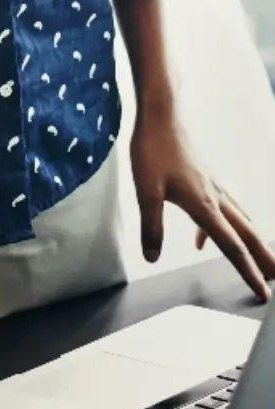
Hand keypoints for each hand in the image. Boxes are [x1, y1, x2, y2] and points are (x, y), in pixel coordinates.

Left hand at [129, 106, 274, 301]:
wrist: (161, 114)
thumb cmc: (152, 148)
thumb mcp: (145, 189)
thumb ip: (150, 226)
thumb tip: (151, 257)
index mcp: (205, 206)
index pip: (232, 247)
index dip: (248, 272)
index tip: (263, 294)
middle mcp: (216, 198)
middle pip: (248, 235)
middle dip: (264, 260)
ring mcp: (214, 186)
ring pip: (241, 220)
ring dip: (251, 242)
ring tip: (257, 261)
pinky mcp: (206, 177)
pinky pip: (224, 208)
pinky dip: (223, 226)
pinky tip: (203, 236)